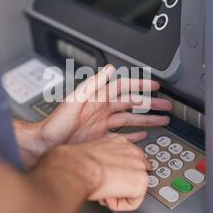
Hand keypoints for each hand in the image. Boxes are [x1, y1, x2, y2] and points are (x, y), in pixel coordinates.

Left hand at [38, 64, 171, 148]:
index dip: (140, 85)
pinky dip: (134, 135)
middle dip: (150, 103)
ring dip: (147, 119)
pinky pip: (122, 134)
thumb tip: (109, 69)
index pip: (123, 87)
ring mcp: (102, 124)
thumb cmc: (55, 123)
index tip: (155, 86)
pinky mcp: (100, 137)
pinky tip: (144, 135)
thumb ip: (92, 84)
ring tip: (163, 120)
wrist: (45, 143)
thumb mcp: (74, 100)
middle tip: (166, 105)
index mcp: (98, 98)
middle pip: (132, 103)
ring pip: (131, 119)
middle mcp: (102, 109)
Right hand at [39, 133, 151, 211]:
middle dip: (121, 183)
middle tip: (104, 185)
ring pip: (133, 188)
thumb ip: (101, 158)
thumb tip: (100, 169)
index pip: (127, 159)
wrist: (77, 168)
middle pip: (135, 173)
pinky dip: (119, 204)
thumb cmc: (75, 163)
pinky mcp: (140, 182)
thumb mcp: (90, 153)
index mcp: (118, 141)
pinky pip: (133, 202)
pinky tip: (107, 196)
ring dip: (119, 193)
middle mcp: (131, 150)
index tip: (106, 176)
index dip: (116, 172)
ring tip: (104, 190)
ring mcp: (139, 165)